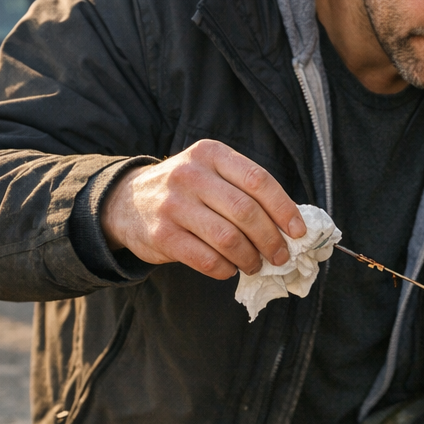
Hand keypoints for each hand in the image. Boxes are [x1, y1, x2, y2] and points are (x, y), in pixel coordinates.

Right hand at [100, 140, 305, 279]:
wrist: (125, 202)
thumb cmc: (186, 191)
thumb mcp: (211, 173)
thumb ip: (245, 190)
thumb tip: (291, 225)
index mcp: (211, 154)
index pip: (258, 180)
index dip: (284, 209)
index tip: (298, 232)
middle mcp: (190, 174)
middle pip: (246, 211)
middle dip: (271, 239)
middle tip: (281, 256)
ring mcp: (173, 204)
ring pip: (228, 238)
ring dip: (250, 258)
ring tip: (256, 265)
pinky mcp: (162, 235)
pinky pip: (206, 259)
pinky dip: (226, 269)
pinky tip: (230, 269)